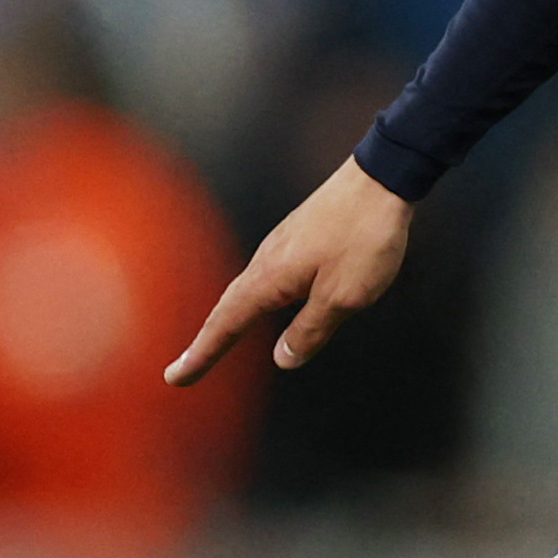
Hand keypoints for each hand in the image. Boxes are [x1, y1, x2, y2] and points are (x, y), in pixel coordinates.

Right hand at [168, 157, 415, 383]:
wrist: (381, 179)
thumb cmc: (364, 235)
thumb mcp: (344, 296)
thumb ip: (311, 330)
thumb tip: (283, 357)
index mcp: (270, 279)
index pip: (226, 326)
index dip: (201, 355)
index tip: (176, 378)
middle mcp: (266, 261)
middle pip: (227, 309)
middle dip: (206, 342)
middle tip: (183, 370)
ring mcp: (280, 246)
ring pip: (246, 291)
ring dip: (227, 319)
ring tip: (214, 343)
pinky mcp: (297, 237)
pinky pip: (266, 276)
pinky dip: (253, 298)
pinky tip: (262, 303)